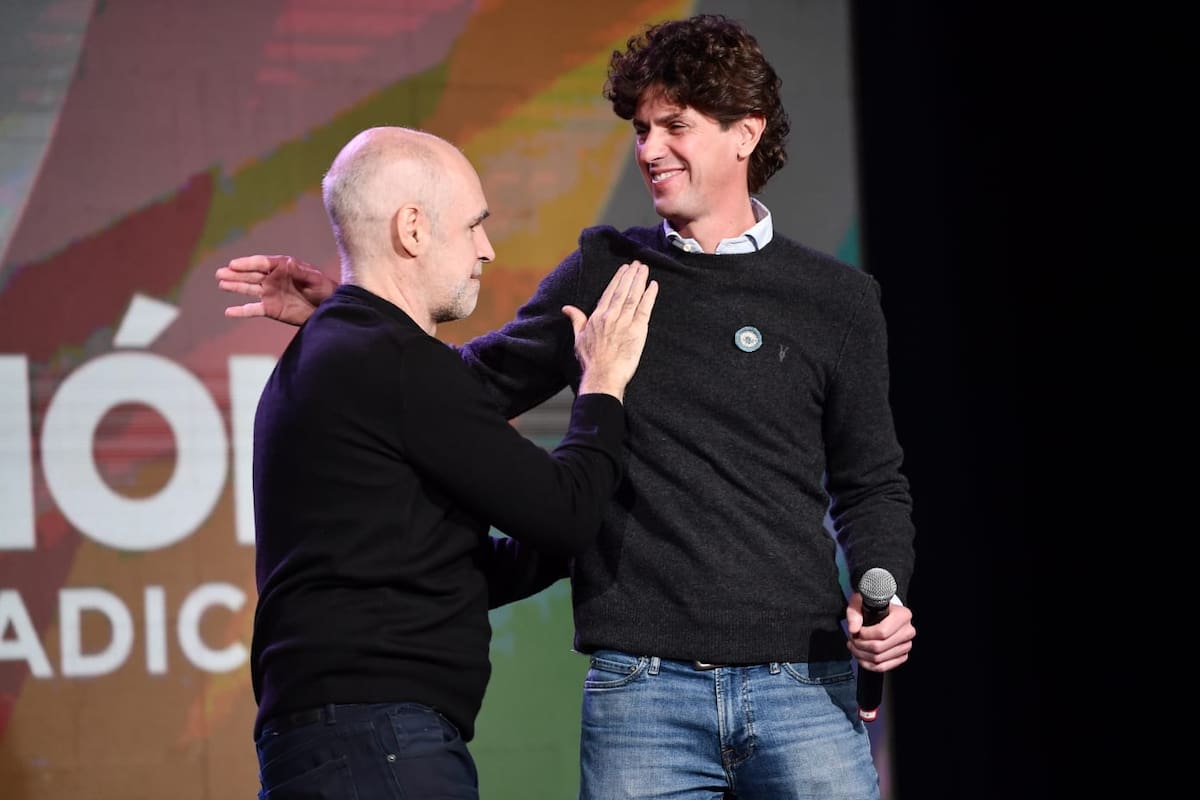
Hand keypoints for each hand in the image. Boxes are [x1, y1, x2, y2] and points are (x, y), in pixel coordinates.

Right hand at [214, 254, 336, 325]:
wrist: (328, 308)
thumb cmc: (324, 289)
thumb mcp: (314, 279)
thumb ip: (300, 272)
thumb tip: (286, 263)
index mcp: (282, 267)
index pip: (261, 264)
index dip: (247, 264)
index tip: (233, 265)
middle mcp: (273, 279)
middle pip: (250, 275)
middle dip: (235, 273)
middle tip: (220, 272)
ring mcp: (270, 293)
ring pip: (248, 289)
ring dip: (234, 286)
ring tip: (221, 283)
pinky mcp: (270, 309)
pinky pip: (253, 309)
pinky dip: (241, 311)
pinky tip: (228, 312)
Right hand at [563, 261, 657, 401]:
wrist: (602, 376)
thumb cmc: (590, 362)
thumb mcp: (578, 338)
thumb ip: (576, 320)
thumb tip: (567, 308)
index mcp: (597, 317)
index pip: (609, 292)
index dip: (618, 279)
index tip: (624, 269)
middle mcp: (611, 316)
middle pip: (622, 290)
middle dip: (631, 275)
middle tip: (638, 264)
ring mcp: (625, 322)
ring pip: (633, 296)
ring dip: (640, 280)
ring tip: (645, 269)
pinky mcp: (637, 331)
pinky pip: (645, 309)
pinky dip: (649, 296)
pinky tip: (653, 286)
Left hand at [846, 592, 915, 672]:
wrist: (881, 612)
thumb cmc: (872, 607)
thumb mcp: (859, 603)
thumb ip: (854, 614)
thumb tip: (853, 629)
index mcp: (903, 615)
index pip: (882, 632)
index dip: (865, 635)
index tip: (857, 631)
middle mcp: (907, 631)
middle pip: (879, 647)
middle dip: (860, 645)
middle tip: (852, 639)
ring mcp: (906, 645)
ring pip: (879, 659)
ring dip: (862, 655)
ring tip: (855, 646)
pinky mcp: (902, 656)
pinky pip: (883, 667)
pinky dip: (868, 664)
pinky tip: (861, 656)